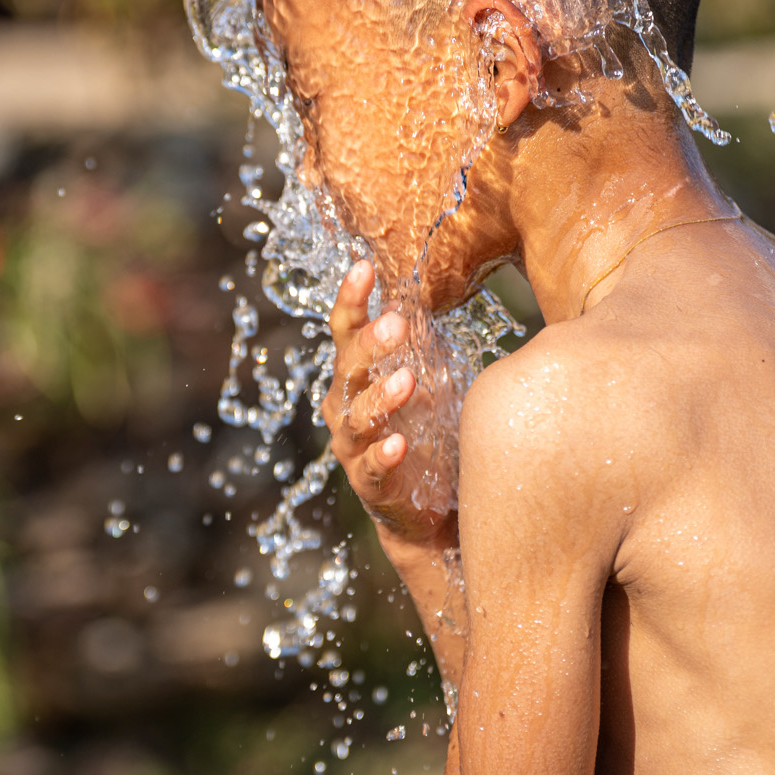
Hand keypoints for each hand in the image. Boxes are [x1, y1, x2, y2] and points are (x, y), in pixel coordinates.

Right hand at [324, 260, 455, 550]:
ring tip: (408, 382)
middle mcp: (345, 405)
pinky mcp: (370, 483)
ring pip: (356, 418)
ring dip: (381, 398)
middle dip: (370, 345)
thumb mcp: (424, 379)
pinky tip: (400, 445)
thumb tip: (429, 290)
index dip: (351, 298)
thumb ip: (418, 344)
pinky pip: (371, 467)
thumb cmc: (424, 430)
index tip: (365, 267)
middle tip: (397, 324)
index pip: (345, 329)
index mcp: (356, 374)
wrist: (426, 507)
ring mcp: (353, 446)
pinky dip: (383, 455)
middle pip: (347, 368)